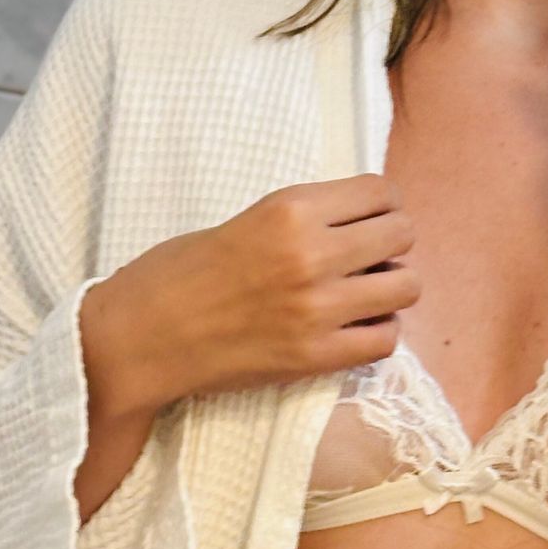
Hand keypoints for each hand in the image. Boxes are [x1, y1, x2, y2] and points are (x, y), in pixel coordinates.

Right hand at [83, 174, 420, 417]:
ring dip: (391, 287)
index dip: (383, 202)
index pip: (380, 191)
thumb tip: (362, 221)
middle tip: (371, 254)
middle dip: (392, 241)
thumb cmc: (181, 271)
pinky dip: (377, 331)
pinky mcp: (315, 357)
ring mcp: (318, 309)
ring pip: (405, 287)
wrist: (142, 336)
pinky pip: (385, 340)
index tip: (372, 215)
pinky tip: (354, 327)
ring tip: (365, 292)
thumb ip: (304, 218)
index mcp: (291, 209)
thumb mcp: (249, 218)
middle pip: (402, 234)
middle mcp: (312, 254)